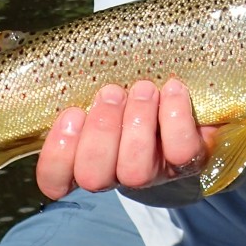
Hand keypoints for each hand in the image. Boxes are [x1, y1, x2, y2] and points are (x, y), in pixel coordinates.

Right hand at [36, 78, 216, 200]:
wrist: (191, 97)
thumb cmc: (130, 90)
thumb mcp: (102, 89)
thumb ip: (82, 87)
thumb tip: (64, 65)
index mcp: (85, 158)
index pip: (54, 180)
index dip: (58, 152)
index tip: (72, 114)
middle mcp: (116, 174)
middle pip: (94, 176)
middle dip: (100, 130)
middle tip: (111, 93)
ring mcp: (153, 172)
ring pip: (135, 170)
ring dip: (136, 123)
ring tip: (143, 89)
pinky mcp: (189, 163)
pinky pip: (180, 151)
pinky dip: (175, 117)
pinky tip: (172, 89)